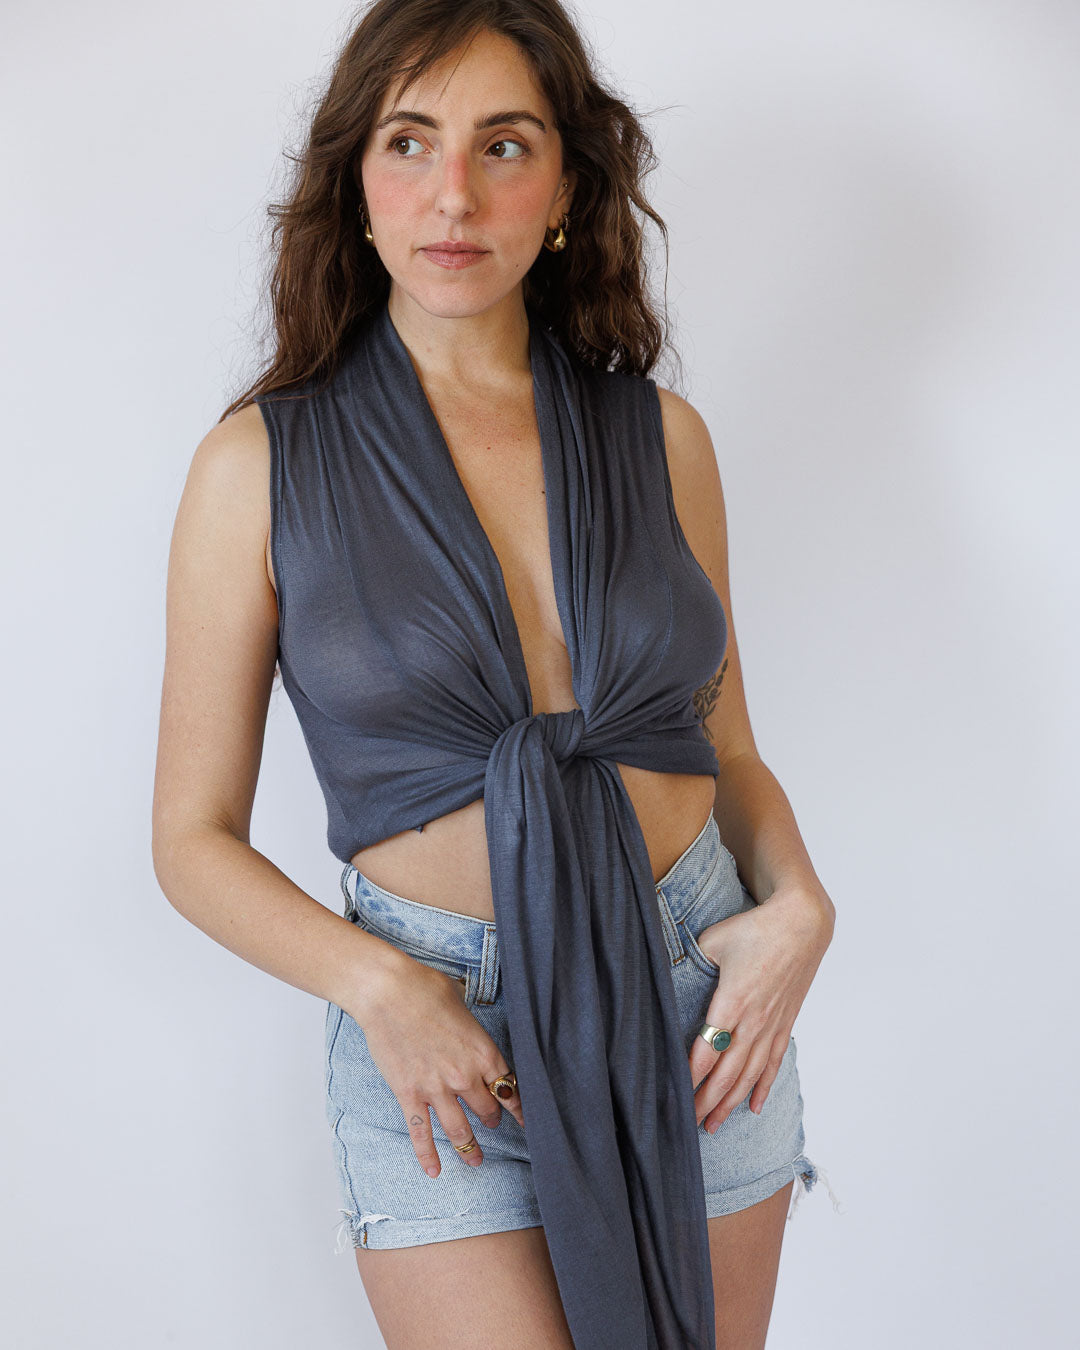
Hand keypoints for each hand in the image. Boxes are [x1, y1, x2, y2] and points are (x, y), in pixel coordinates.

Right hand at [360, 954, 525, 1178]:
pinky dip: (427, 1155)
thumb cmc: (425, 988)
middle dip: (492, 1120)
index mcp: (483, 1051)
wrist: (389, 992)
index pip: (509, 1086)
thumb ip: (470, 1024)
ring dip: (470, 1148)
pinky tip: (434, 1172)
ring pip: (460, 1129)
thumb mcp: (462, 1002)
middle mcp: (465, 1076)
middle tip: (492, 1125)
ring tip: (476, 1161)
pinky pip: (421, 1133)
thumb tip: (469, 1022)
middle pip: (487, 1109)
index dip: (518, 1106)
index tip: (524, 1118)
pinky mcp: (410, 1095)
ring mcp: (437, 1089)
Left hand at [689, 884, 832, 1131]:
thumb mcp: (712, 940)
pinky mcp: (785, 1023)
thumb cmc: (754, 928)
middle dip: (705, 1102)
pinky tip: (754, 1108)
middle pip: (726, 1073)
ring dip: (730, 1103)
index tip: (673, 1098)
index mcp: (731, 1002)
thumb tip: (669, 971)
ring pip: (748, 1075)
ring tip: (714, 1126)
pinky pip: (773, 1063)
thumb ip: (691, 961)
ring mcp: (771, 1025)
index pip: (705, 1051)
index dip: (689, 1077)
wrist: (802, 924)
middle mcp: (752, 1022)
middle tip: (687, 1126)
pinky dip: (762, 1087)